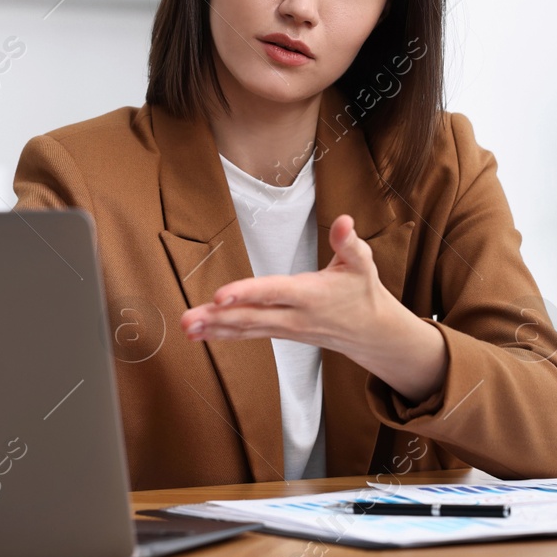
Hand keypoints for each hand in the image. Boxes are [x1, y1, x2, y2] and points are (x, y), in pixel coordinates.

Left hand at [181, 214, 446, 402]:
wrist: (371, 331)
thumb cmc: (362, 291)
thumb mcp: (362, 263)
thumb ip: (349, 243)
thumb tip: (345, 221)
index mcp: (311, 294)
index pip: (274, 292)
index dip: (246, 294)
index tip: (220, 296)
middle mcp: (294, 315)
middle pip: (252, 317)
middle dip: (218, 318)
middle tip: (187, 319)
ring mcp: (285, 328)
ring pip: (246, 329)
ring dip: (214, 329)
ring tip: (185, 327)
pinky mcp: (280, 332)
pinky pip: (248, 335)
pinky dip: (223, 334)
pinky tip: (199, 334)